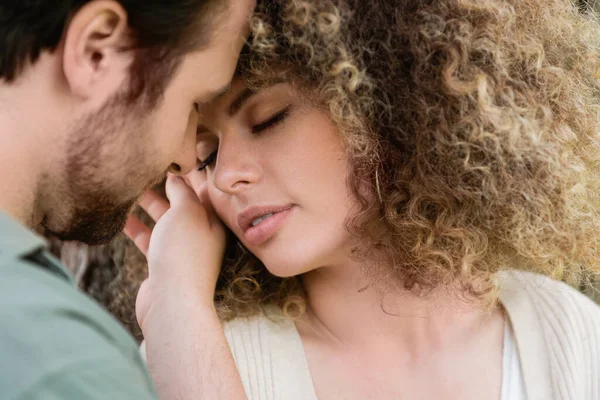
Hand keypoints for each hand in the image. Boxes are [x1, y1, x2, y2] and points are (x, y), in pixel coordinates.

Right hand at [124, 174, 225, 331]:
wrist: (172, 303)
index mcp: (212, 220)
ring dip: (147, 205)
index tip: (172, 156)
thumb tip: (177, 176)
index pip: (201, 190)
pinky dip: (136, 227)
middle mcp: (200, 234)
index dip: (188, 172)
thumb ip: (181, 191)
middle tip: (144, 168)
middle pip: (181, 204)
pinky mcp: (163, 263)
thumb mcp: (186, 212)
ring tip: (128, 187)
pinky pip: (149, 239)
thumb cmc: (184, 254)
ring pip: (163, 221)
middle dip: (164, 186)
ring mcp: (181, 250)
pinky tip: (121, 216)